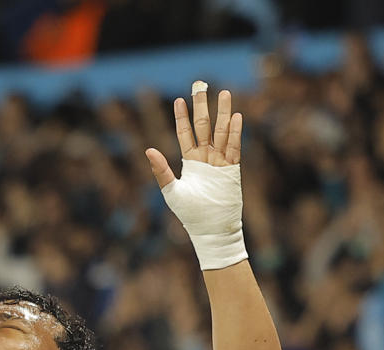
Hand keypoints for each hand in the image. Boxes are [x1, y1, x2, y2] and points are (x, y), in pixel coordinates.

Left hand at [146, 82, 245, 270]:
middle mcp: (205, 158)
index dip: (181, 117)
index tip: (178, 100)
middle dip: (202, 106)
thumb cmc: (190, 215)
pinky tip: (235, 116)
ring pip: (221, 132)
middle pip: (204, 126)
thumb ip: (161, 170)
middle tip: (201, 86)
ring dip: (223, 113)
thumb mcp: (171, 191)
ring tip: (224, 93)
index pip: (185, 133)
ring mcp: (219, 162)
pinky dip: (235, 132)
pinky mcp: (232, 170)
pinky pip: (234, 147)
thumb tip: (148, 150)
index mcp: (190, 161)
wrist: (211, 229)